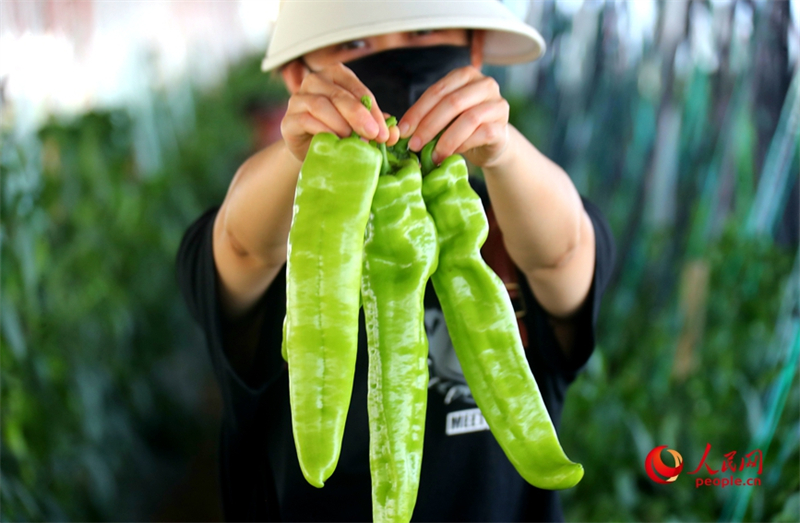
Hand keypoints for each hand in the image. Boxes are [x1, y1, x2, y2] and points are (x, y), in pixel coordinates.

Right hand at [281, 63, 399, 161]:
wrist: (312, 152)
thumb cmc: (338, 133)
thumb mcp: (360, 127)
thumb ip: (377, 125)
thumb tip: (395, 132)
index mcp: (335, 75)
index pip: (358, 89)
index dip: (374, 111)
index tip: (385, 133)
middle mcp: (314, 81)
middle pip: (339, 95)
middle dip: (360, 116)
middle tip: (375, 136)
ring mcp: (298, 99)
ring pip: (321, 105)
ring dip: (341, 124)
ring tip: (354, 141)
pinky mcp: (288, 120)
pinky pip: (306, 120)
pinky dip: (324, 131)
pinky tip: (336, 142)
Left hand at [397, 66, 509, 167]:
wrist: (491, 144)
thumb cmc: (462, 127)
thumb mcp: (444, 115)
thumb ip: (428, 115)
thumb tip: (401, 130)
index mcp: (466, 75)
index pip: (438, 90)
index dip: (418, 111)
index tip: (402, 131)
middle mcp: (485, 84)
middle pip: (452, 102)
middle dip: (429, 126)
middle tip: (413, 145)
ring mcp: (498, 105)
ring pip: (469, 119)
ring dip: (445, 140)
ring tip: (431, 156)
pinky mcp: (503, 127)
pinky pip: (481, 135)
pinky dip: (462, 146)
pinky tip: (449, 156)